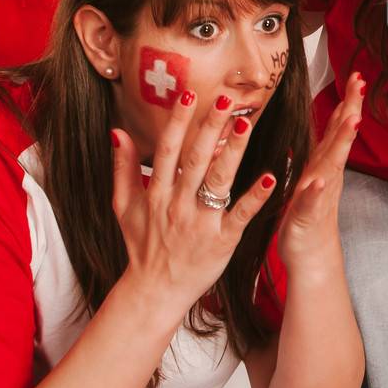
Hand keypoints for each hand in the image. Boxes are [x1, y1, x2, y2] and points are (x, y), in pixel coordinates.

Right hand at [111, 90, 278, 310]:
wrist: (154, 292)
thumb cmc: (142, 245)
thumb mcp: (123, 206)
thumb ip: (122, 167)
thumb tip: (117, 131)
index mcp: (156, 193)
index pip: (167, 150)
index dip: (178, 122)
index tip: (189, 95)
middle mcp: (177, 204)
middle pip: (195, 159)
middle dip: (209, 128)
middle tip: (224, 99)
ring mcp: (200, 222)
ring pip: (218, 181)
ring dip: (233, 152)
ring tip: (245, 124)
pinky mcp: (222, 241)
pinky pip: (240, 215)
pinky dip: (255, 198)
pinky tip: (270, 176)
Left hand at [276, 72, 365, 276]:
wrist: (311, 255)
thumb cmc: (308, 216)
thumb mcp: (314, 177)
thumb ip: (323, 153)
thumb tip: (333, 127)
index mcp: (324, 164)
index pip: (338, 127)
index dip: (348, 103)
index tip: (357, 77)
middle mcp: (327, 175)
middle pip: (341, 138)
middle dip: (351, 110)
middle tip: (360, 85)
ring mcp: (320, 194)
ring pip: (331, 164)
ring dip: (341, 143)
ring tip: (351, 122)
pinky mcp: (307, 216)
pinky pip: (311, 201)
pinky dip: (316, 190)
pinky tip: (320, 180)